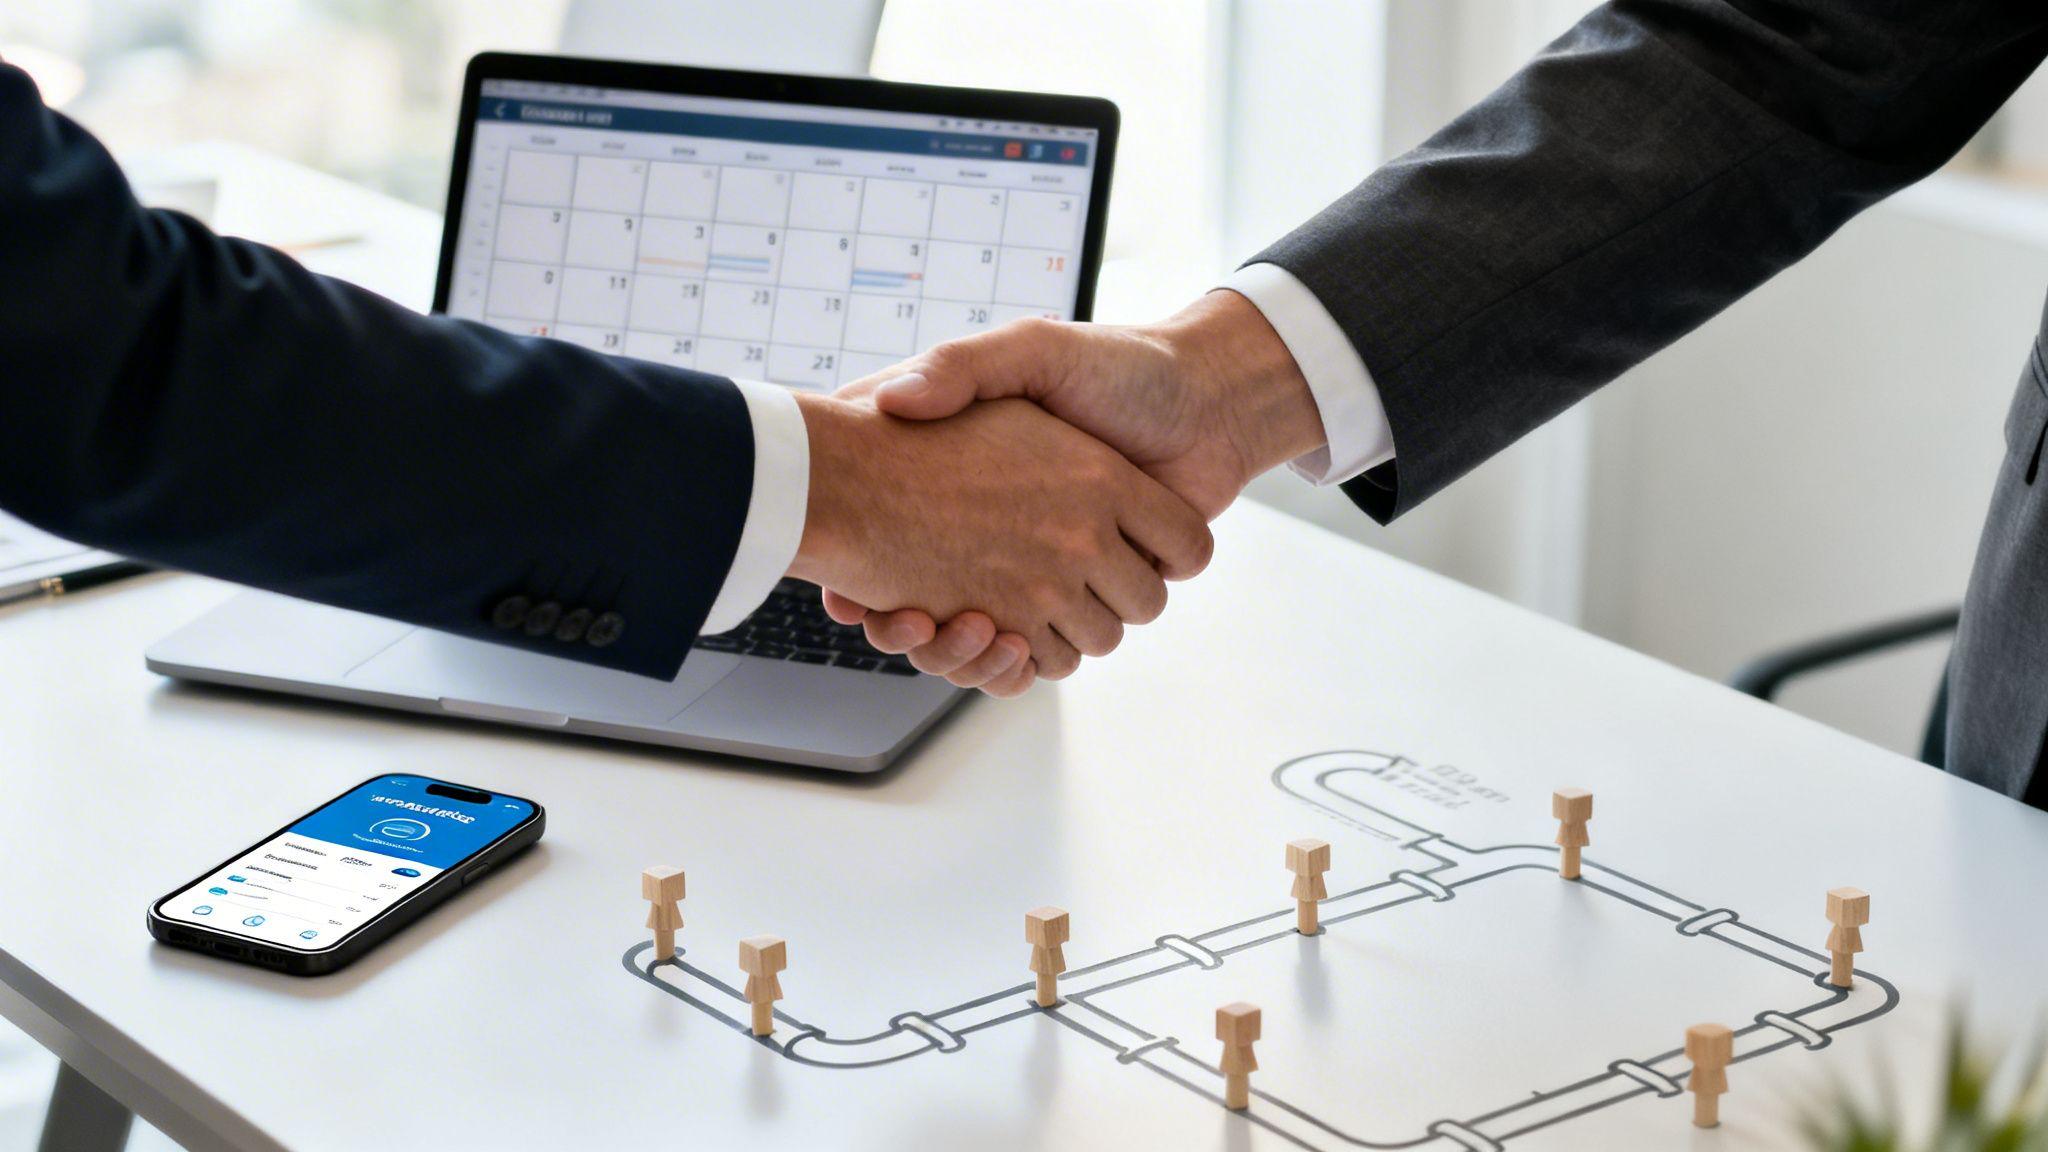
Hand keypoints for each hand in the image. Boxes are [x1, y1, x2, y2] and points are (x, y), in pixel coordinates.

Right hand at [824, 290, 1326, 675]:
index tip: (845, 591)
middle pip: (942, 614)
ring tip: (933, 628)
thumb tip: (893, 404)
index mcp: (992, 487)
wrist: (1209, 399)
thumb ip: (964, 367)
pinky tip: (1000, 643)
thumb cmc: (1119, 367)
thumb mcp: (1030, 350)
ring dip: (966, 652)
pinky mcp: (1101, 597)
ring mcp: (1059, 572)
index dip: (867, 581)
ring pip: (994, 643)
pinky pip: (1049, 656)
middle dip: (918, 630)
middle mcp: (1018, 536)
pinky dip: (1020, 663)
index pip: (893, 548)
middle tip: (889, 620)